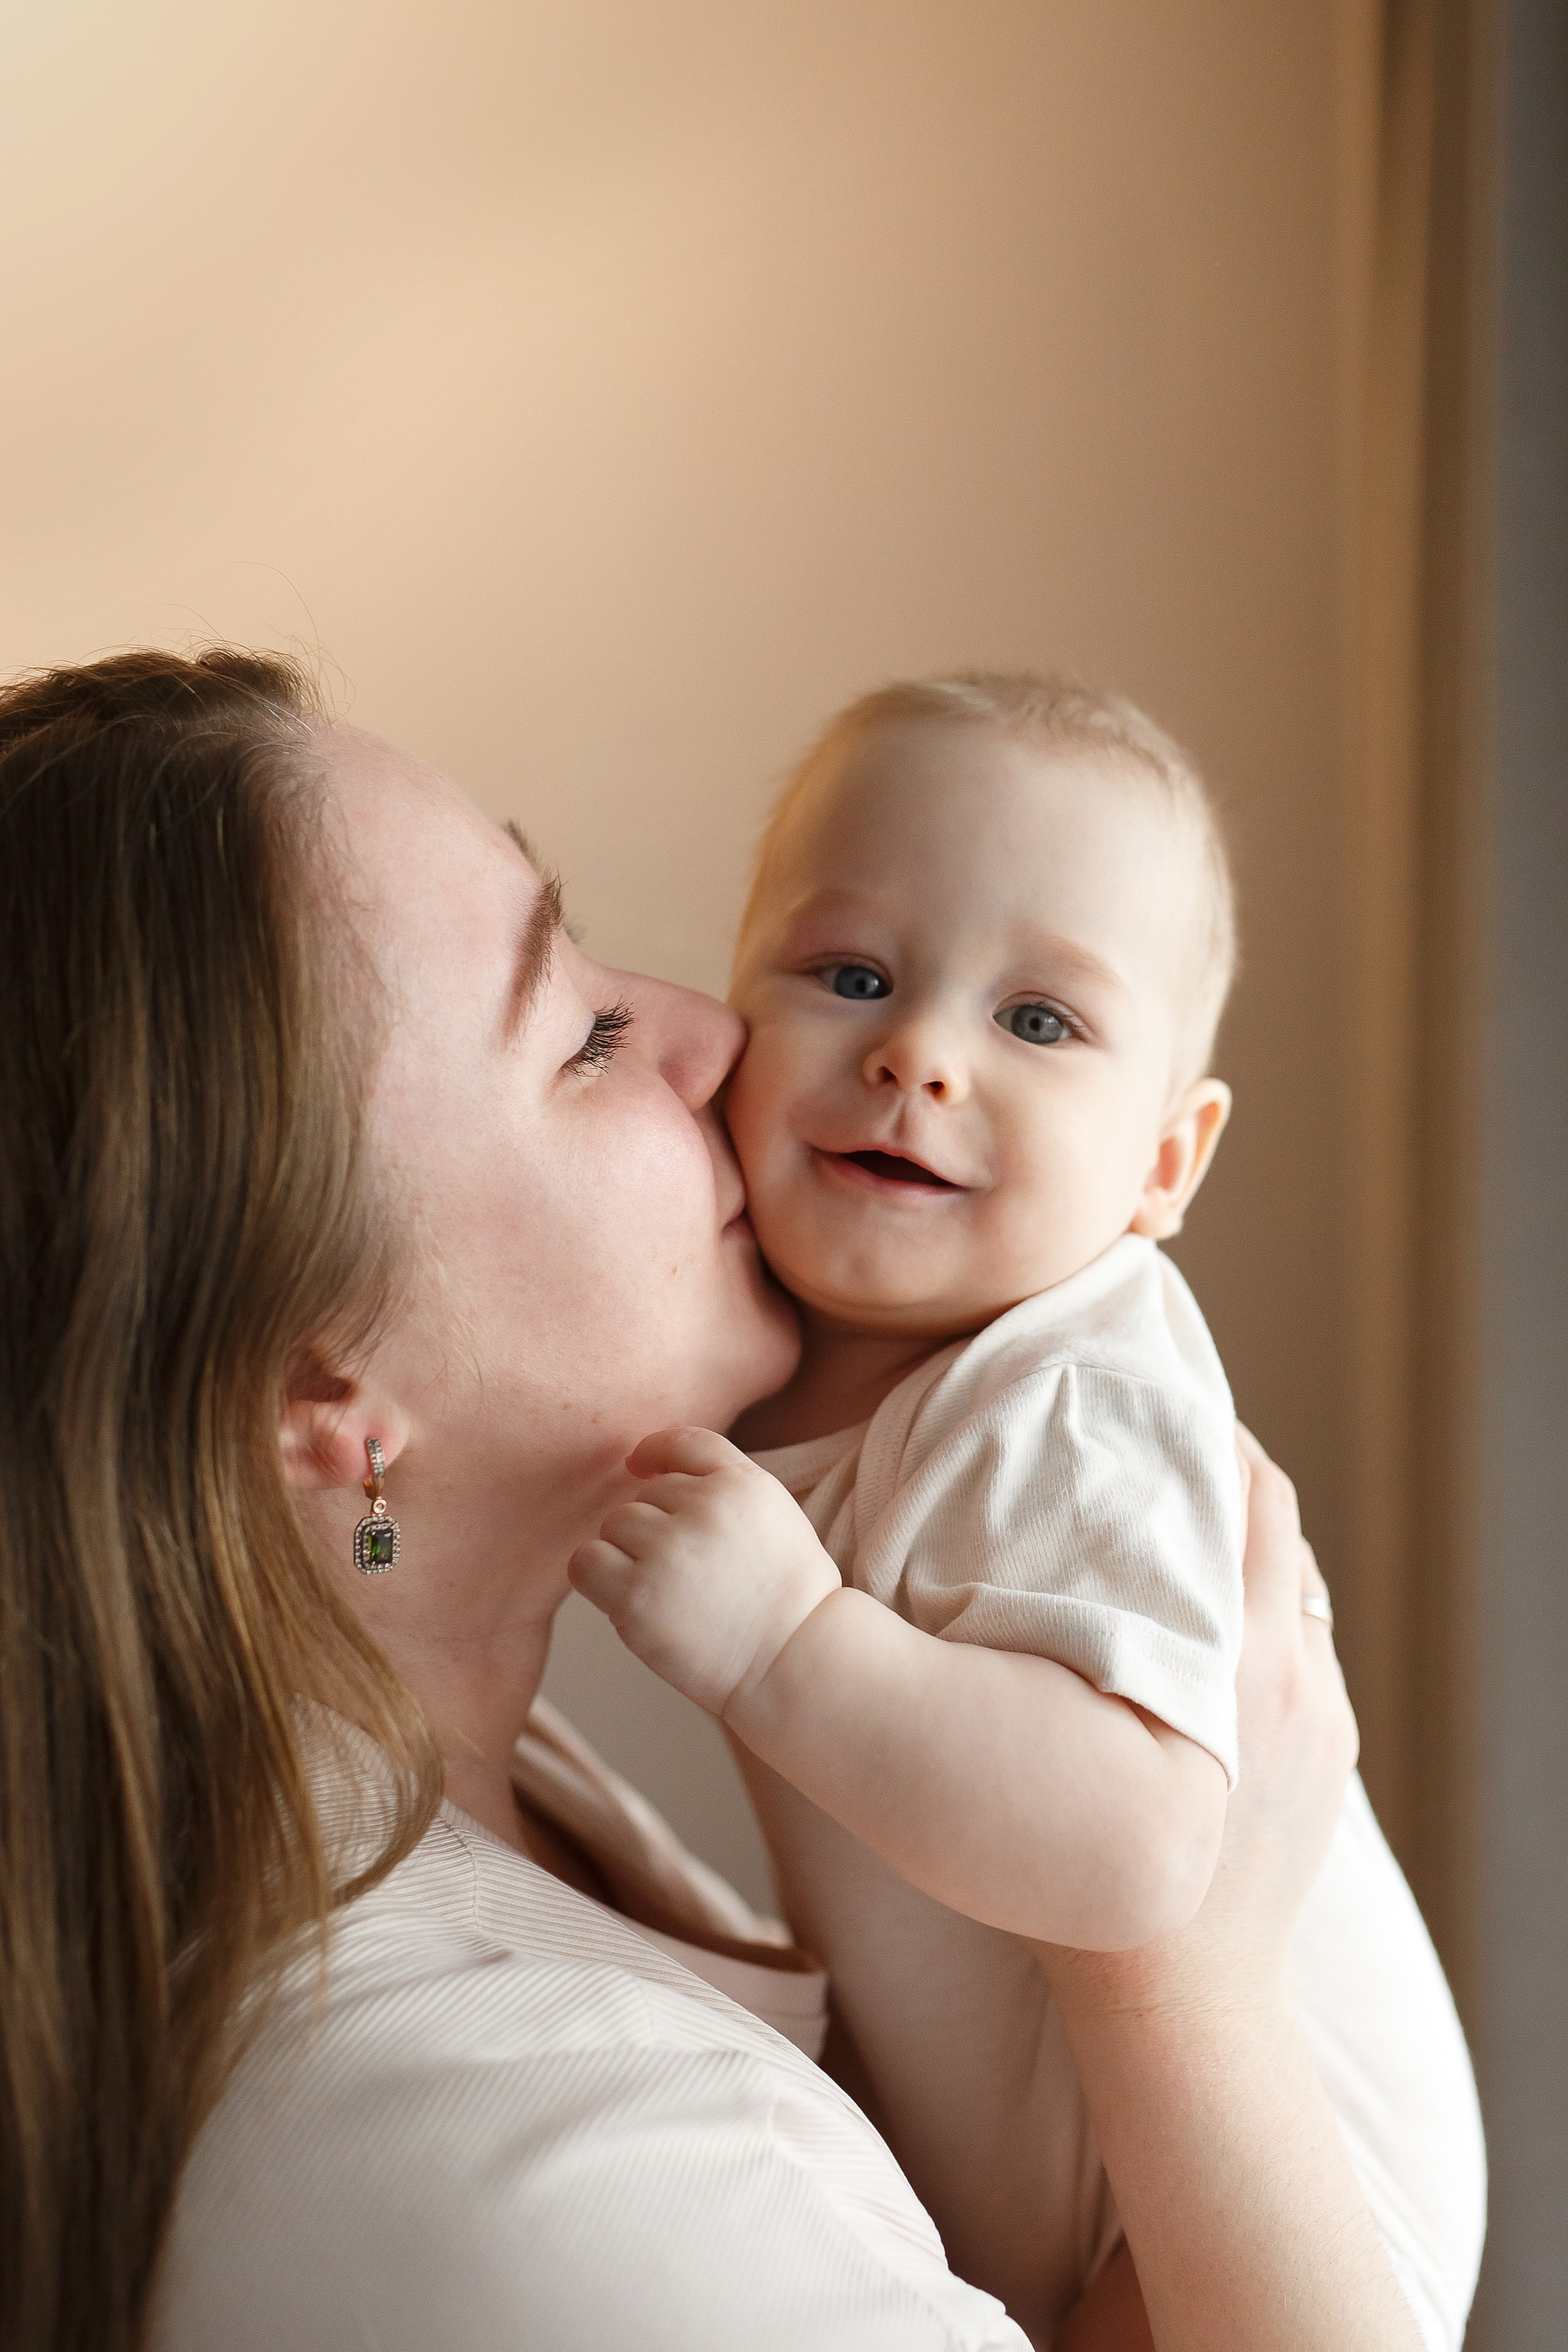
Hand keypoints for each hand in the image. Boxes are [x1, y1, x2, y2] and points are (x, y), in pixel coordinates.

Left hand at [567, 1427, 841, 1717]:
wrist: (791, 1662)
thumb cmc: (785, 1596)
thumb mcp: (774, 1514)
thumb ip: (723, 1482)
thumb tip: (645, 1464)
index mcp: (741, 1483)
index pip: (682, 1443)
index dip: (654, 1453)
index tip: (640, 1467)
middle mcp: (704, 1508)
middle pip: (645, 1494)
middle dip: (656, 1527)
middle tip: (690, 1574)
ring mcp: (668, 1550)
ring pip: (615, 1525)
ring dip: (629, 1553)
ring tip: (668, 1591)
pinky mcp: (637, 1594)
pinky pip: (587, 1561)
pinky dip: (598, 1576)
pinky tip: (626, 1598)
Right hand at [1044, 1426, 1356, 2010]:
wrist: (1179, 2003)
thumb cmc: (1078, 1880)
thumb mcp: (1028, 1741)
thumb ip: (1008, 1644)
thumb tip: (944, 1557)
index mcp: (1227, 1650)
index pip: (1245, 1491)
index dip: (1206, 1432)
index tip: (1156, 1400)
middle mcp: (1292, 1670)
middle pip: (1277, 1523)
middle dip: (1224, 1476)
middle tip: (1158, 1445)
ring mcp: (1323, 1717)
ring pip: (1297, 1588)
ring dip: (1245, 1552)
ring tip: (1178, 1531)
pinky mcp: (1335, 1756)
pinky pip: (1307, 1653)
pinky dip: (1264, 1623)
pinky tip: (1207, 1631)